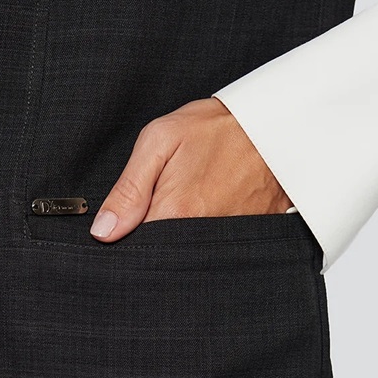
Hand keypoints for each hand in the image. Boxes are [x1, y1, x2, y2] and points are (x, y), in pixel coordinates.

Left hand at [90, 97, 293, 240]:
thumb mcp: (160, 141)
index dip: (126, 238)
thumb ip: (129, 189)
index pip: (136, 248)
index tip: (128, 223)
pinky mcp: (248, 238)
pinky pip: (217, 252)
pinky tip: (209, 211)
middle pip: (163, 256)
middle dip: (153, 241)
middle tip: (161, 206)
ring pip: (188, 255)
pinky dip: (207, 239)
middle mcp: (203, 234)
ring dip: (180, 239)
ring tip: (189, 202)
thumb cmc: (214, 128)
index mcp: (176, 212)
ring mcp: (229, 240)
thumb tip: (103, 231)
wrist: (273, 122)